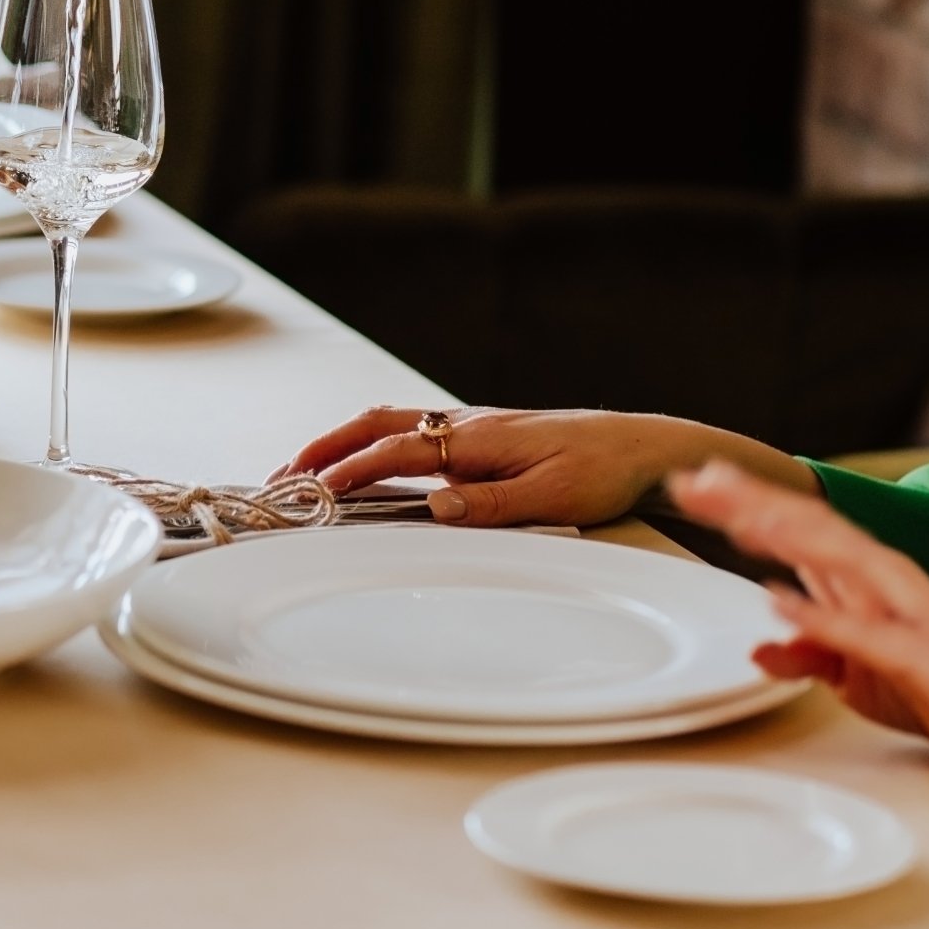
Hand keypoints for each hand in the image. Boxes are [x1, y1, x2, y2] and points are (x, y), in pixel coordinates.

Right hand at [273, 406, 798, 527]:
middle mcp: (468, 424)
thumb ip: (491, 505)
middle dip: (326, 447)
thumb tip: (433, 505)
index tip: (309, 491)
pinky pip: (413, 431)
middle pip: (379, 424)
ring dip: (344, 442)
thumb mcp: (555, 498)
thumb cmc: (605, 472)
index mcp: (480, 438)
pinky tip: (364, 462)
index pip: (398, 450)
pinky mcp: (482, 434)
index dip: (349, 470)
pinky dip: (373, 442)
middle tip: (283, 475)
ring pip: (393, 423)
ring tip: (306, 468)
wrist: (645, 447)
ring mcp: (473, 425)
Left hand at [668, 462, 928, 774]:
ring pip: (837, 559)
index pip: (797, 527)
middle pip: (807, 527)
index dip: (745, 502)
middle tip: (690, 480)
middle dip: (748, 500)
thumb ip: (811, 651)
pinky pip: (865, 632)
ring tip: (732, 515)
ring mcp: (903, 612)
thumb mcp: (856, 674)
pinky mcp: (920, 655)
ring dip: (783, 534)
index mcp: (862, 579)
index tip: (692, 484)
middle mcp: (881, 581)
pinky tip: (779, 600)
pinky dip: (820, 614)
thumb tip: (760, 647)